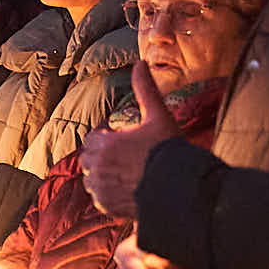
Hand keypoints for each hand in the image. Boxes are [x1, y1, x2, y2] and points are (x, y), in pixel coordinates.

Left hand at [81, 62, 175, 218]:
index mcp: (105, 144)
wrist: (179, 188)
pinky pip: (99, 198)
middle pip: (89, 159)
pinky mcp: (107, 206)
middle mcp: (98, 167)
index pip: (91, 139)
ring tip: (127, 174)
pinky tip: (128, 189)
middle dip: (102, 157)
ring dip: (103, 175)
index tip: (122, 141)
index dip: (106, 139)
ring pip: (92, 179)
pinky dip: (108, 194)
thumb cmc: (169, 150)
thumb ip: (145, 88)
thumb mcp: (158, 115)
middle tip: (125, 158)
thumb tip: (140, 62)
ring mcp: (101, 188)